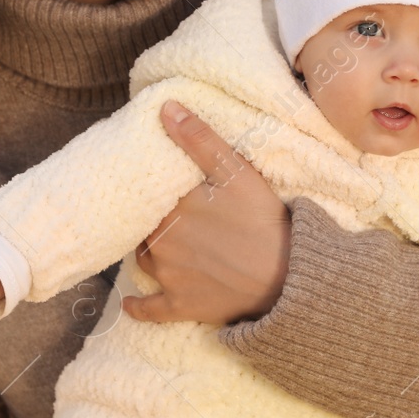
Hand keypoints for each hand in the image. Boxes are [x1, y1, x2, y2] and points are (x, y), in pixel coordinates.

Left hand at [123, 101, 291, 325]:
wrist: (287, 276)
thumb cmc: (263, 221)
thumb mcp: (236, 172)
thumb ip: (199, 139)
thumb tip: (166, 108)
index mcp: (172, 209)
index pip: (148, 196)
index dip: (151, 192)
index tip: (156, 187)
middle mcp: (161, 243)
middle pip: (144, 228)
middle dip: (149, 221)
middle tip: (159, 214)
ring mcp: (169, 277)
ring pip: (144, 261)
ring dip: (146, 253)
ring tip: (154, 244)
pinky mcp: (181, 306)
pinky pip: (150, 309)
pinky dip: (139, 307)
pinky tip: (130, 305)